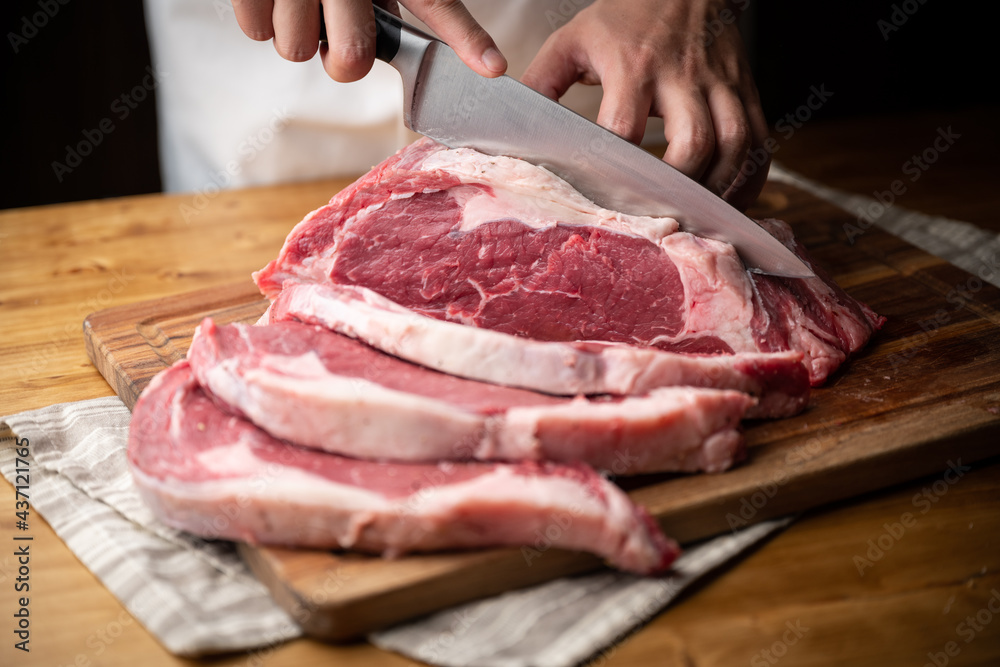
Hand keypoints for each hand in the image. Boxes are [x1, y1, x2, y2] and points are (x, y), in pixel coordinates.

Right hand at [231, 0, 506, 81]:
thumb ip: (385, 4)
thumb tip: (384, 55)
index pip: (437, 4)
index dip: (467, 38)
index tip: (493, 69)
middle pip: (351, 59)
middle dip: (343, 62)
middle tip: (336, 38)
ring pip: (295, 50)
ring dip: (295, 36)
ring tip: (298, 0)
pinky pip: (256, 30)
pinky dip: (259, 19)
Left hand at [521, 0, 768, 210]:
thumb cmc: (625, 18)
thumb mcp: (574, 40)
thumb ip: (542, 82)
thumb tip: (515, 127)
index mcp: (634, 66)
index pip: (625, 126)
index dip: (615, 167)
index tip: (604, 195)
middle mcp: (683, 77)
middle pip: (693, 142)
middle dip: (676, 186)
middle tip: (658, 214)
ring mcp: (721, 84)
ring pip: (735, 144)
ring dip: (718, 188)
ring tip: (698, 217)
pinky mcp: (746, 90)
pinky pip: (760, 139)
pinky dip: (751, 177)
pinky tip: (733, 202)